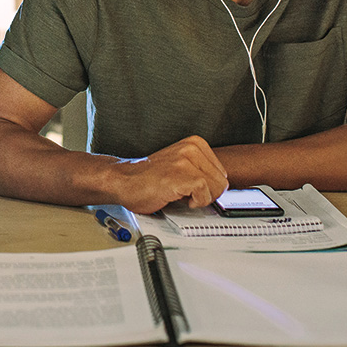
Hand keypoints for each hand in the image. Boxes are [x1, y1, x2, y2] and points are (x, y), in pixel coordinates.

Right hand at [107, 135, 228, 214]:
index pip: (222, 173)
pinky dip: (195, 203)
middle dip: (208, 194)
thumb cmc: (148, 178)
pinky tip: (180, 199)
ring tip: (182, 195)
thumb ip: (200, 169)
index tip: (195, 190)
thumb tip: (221, 185)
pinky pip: (205, 194)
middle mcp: (192, 148)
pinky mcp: (181, 175)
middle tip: (187, 194)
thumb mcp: (180, 165)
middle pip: (222, 181)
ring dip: (201, 199)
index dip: (210, 188)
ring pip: (217, 188)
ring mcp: (186, 160)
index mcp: (195, 143)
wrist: (123, 181)